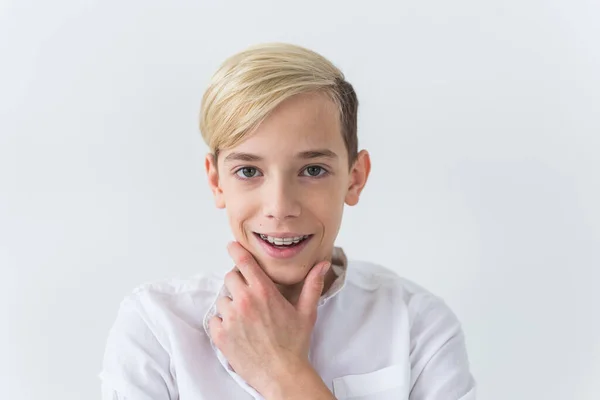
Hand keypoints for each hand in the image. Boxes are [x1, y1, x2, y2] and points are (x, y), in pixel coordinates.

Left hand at [208, 241, 330, 395]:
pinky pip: (214, 319)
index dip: (236, 251)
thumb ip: (312, 285)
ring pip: (223, 299)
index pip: (244, 262)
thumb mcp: (306, 312)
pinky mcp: (220, 335)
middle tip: (249, 296)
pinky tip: (237, 330)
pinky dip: (222, 322)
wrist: (282, 374)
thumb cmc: (294, 343)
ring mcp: (230, 318)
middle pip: (230, 277)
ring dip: (231, 304)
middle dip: (238, 283)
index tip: (232, 246)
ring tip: (245, 318)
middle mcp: (244, 301)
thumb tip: (322, 265)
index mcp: (263, 291)